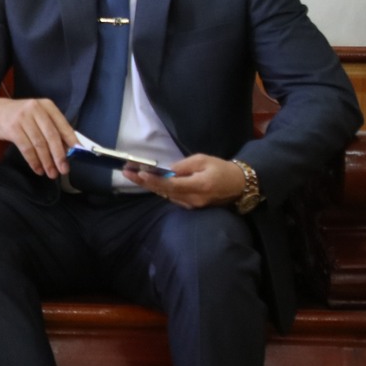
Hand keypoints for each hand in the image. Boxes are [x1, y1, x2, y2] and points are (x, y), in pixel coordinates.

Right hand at [0, 97, 76, 178]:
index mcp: (47, 106)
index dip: (71, 140)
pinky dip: (33, 161)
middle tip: (64, 169)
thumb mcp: (38, 116)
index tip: (78, 152)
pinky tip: (38, 169)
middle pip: (51, 136)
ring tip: (51, 173)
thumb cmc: (22, 117)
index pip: (62, 124)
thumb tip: (68, 149)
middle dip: (59, 155)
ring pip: (39, 144)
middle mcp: (35, 109)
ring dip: (46, 161)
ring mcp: (23, 118)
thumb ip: (52, 128)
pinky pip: (26, 148)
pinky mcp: (12, 128)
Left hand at [127, 154, 246, 209]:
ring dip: (149, 185)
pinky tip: (148, 181)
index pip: (171, 185)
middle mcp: (193, 199)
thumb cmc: (222, 169)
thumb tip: (168, 170)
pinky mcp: (191, 206)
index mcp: (198, 186)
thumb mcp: (204, 160)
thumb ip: (184, 166)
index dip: (155, 180)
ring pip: (166, 195)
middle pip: (164, 191)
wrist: (239, 185)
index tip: (140, 173)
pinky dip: (159, 189)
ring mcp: (191, 205)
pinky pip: (171, 197)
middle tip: (127, 172)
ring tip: (132, 175)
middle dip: (144, 182)